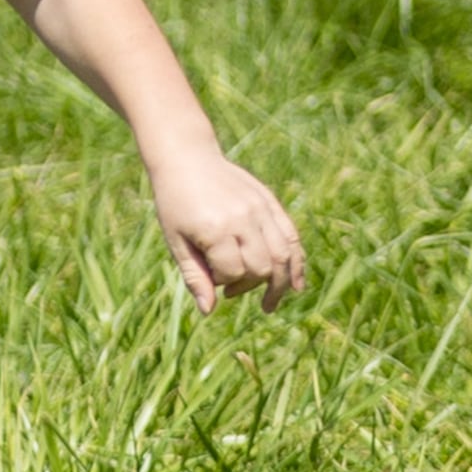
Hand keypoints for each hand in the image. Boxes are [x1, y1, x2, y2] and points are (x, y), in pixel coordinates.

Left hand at [148, 152, 305, 310]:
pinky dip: (297, 262)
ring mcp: (260, 209)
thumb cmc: (175, 203)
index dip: (222, 283)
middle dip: (248, 286)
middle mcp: (243, 219)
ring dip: (280, 283)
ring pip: (283, 255)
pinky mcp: (269, 202)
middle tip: (230, 291)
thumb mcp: (176, 241)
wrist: (187, 159)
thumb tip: (208, 312)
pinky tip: (296, 284)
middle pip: (261, 267)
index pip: (233, 272)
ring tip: (270, 303)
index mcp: (216, 229)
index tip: (210, 279)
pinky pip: (290, 236)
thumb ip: (194, 276)